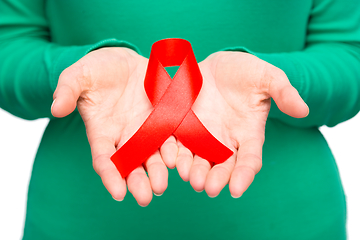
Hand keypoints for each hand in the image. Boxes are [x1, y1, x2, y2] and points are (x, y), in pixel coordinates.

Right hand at [51, 47, 177, 205]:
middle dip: (138, 181)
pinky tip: (182, 160)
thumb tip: (55, 108)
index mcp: (102, 131)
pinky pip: (172, 137)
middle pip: (132, 164)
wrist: (123, 61)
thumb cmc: (97, 69)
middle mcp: (126, 136)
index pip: (105, 159)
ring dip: (159, 171)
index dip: (111, 175)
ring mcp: (147, 129)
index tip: (119, 193)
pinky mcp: (164, 119)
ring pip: (154, 155)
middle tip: (146, 197)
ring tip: (163, 184)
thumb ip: (67, 90)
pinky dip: (176, 149)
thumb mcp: (78, 75)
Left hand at [175, 51, 308, 197]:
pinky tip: (171, 160)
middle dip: (216, 178)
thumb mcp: (267, 77)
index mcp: (248, 133)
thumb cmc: (245, 72)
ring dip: (194, 170)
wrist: (217, 66)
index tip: (236, 189)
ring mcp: (203, 136)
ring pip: (199, 159)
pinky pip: (179, 144)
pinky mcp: (184, 128)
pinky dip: (175, 154)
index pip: (249, 160)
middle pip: (222, 165)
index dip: (244, 175)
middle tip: (209, 188)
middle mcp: (226, 140)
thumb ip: (283, 92)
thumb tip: (304, 110)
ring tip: (190, 178)